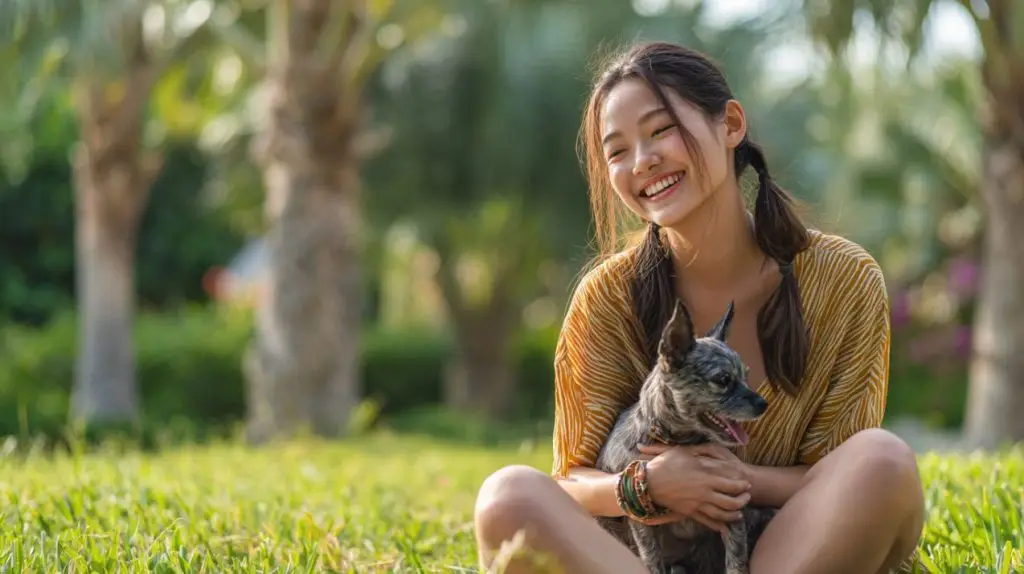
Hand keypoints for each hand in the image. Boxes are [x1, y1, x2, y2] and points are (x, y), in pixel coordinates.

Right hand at [636, 443, 751, 534]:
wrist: (649, 482)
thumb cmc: (665, 464)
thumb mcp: (684, 452)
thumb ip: (700, 452)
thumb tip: (711, 452)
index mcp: (706, 478)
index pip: (731, 485)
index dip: (742, 485)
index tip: (746, 484)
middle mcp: (704, 494)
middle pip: (730, 502)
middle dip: (742, 501)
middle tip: (747, 498)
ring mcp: (697, 505)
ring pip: (721, 514)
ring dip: (733, 515)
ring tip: (739, 513)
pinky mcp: (689, 512)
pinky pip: (707, 522)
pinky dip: (717, 526)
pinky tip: (724, 527)